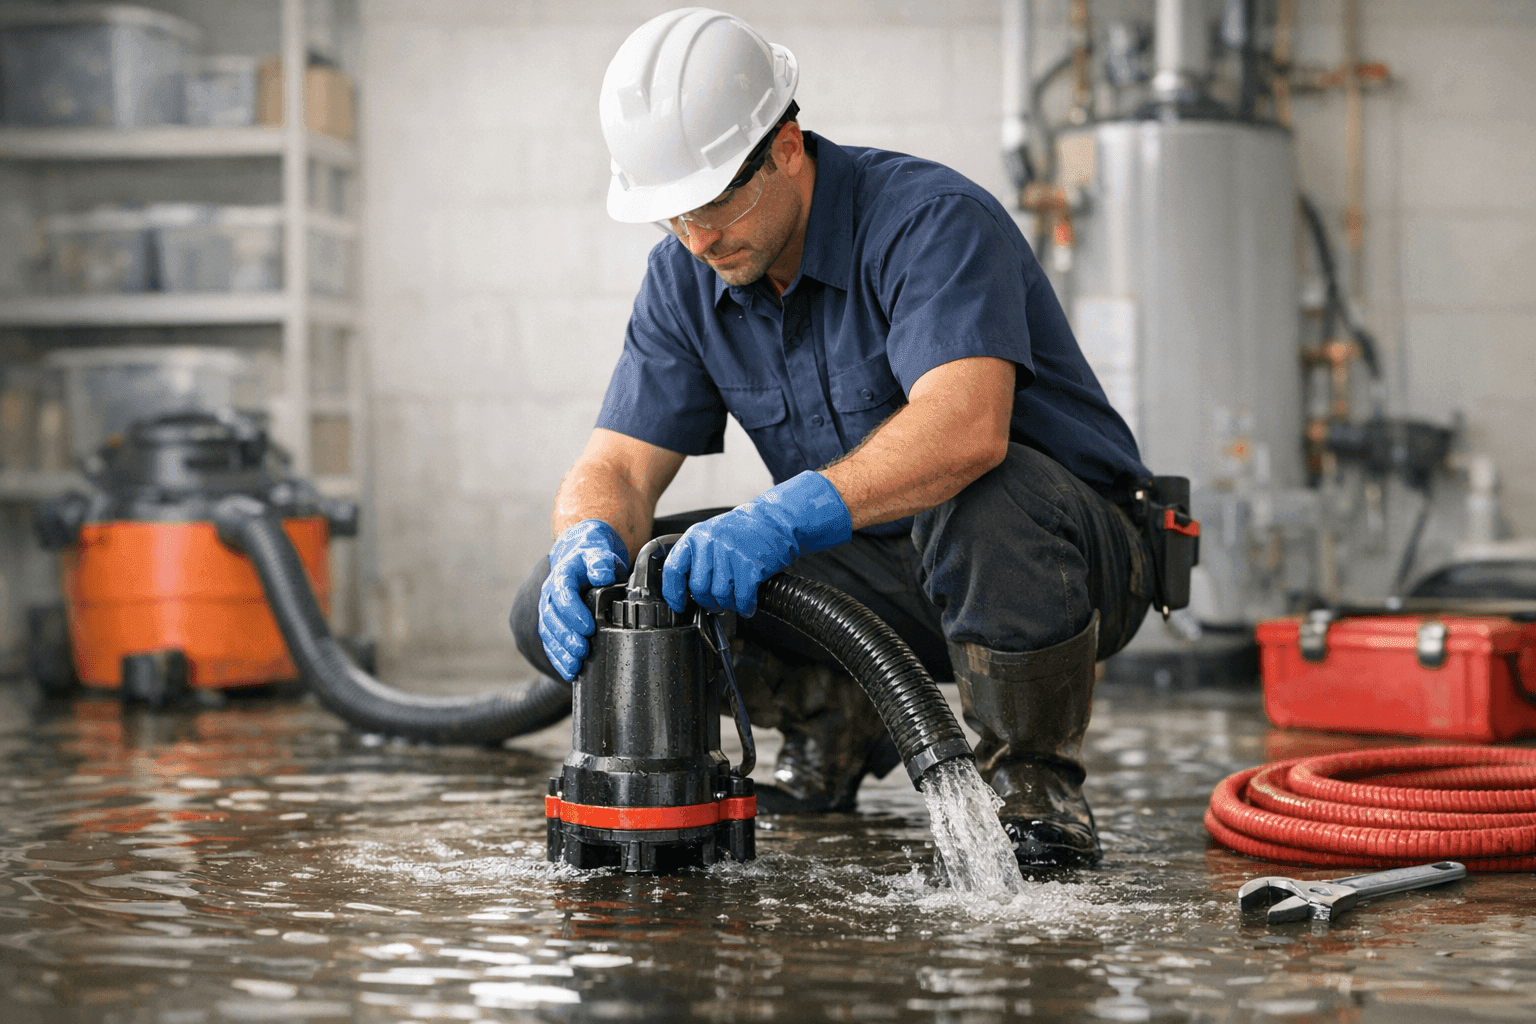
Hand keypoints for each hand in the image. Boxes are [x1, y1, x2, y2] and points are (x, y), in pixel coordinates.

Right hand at [539, 520, 628, 680]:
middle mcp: (550, 593)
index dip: (573, 613)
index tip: (589, 629)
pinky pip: (549, 642)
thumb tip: (602, 574)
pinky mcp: (551, 623)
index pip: (563, 595)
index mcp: (562, 575)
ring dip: (560, 651)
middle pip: (552, 618)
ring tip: (575, 666)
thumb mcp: (600, 552)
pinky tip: (569, 672)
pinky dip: (558, 658)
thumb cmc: (594, 556)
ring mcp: (549, 609)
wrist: (582, 554)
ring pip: (548, 632)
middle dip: (566, 637)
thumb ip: (601, 561)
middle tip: (583, 651)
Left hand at [662, 471, 851, 616]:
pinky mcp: (751, 566)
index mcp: (696, 536)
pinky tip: (748, 605)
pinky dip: (745, 607)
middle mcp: (710, 544)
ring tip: (735, 601)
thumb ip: (698, 558)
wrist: (776, 519)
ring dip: (729, 605)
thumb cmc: (745, 531)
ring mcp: (731, 554)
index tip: (679, 604)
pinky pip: (743, 598)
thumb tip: (686, 591)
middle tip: (717, 604)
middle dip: (708, 602)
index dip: (673, 592)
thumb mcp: (712, 535)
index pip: (673, 569)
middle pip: (699, 588)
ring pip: (720, 595)